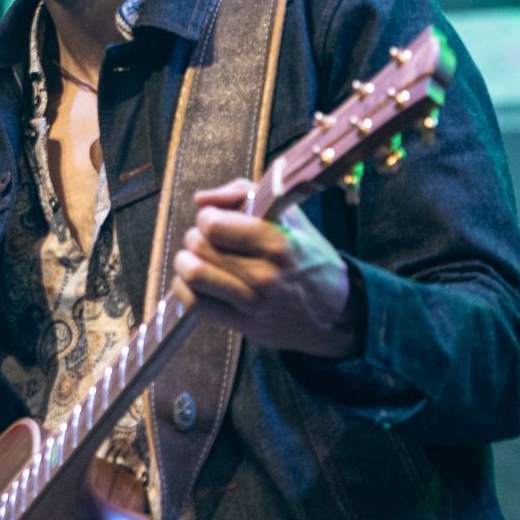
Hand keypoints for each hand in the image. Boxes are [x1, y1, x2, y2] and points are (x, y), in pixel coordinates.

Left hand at [172, 178, 360, 357]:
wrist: (335, 310)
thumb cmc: (307, 256)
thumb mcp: (289, 216)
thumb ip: (244, 194)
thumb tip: (200, 199)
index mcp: (278, 242)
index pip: (214, 224)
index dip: (207, 217)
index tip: (216, 220)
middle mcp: (264, 274)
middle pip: (199, 247)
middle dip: (195, 238)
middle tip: (206, 240)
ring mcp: (253, 303)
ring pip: (193, 275)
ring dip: (186, 263)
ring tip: (196, 259)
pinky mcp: (243, 325)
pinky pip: (195, 304)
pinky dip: (184, 289)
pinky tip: (195, 282)